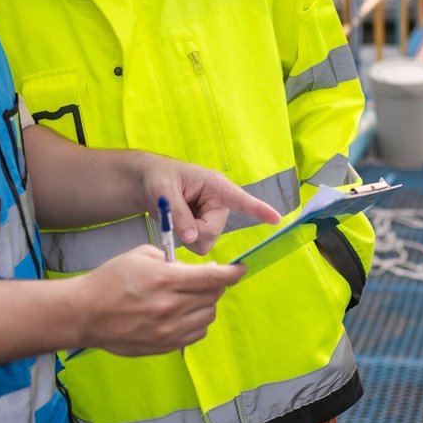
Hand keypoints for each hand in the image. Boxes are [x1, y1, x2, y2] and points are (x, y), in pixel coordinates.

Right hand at [76, 246, 244, 356]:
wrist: (85, 313)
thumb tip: (198, 269)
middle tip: (208, 278)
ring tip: (191, 296)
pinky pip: (196, 334)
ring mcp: (168, 330)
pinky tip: (184, 313)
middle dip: (216, 285)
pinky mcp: (164, 346)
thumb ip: (173, 261)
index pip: (213, 278)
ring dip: (207, 303)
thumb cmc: (110, 280)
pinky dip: (197, 322)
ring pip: (207, 317)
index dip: (232, 273)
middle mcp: (170, 307)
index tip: (240, 269)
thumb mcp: (141, 255)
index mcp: (165, 280)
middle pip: (213, 297)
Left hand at [137, 156, 282, 254]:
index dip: (258, 209)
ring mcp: (211, 218)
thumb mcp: (164, 191)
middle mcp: (218, 204)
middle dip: (193, 231)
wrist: (146, 183)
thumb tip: (192, 238)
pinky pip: (198, 245)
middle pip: (213, 232)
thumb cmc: (158, 177)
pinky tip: (177, 225)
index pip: (240, 199)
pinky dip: (184, 240)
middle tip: (172, 217)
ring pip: (206, 242)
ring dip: (187, 236)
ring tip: (174, 217)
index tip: (276, 218)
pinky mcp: (203, 229)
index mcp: (215, 186)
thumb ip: (178, 213)